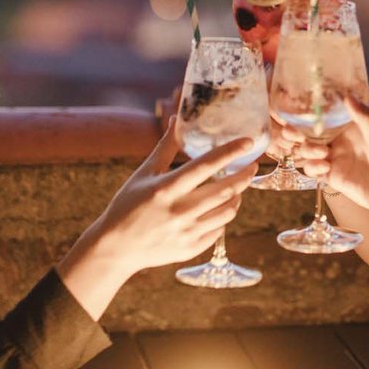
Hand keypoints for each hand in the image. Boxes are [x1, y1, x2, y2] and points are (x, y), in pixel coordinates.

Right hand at [86, 116, 255, 274]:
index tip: (248, 142)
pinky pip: (219, 230)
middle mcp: (179, 211)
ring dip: (237, 196)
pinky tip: (220, 209)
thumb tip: (176, 118)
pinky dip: (223, 216)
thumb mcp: (144, 173)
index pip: (206, 165)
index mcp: (167, 189)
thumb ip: (165, 147)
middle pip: (225, 190)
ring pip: (227, 211)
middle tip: (252, 165)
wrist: (116, 248)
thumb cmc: (128, 205)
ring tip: (238, 187)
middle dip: (244, 175)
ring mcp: (186, 232)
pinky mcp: (190, 249)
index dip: (230, 152)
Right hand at [294, 97, 368, 217]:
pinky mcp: (333, 176)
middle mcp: (338, 140)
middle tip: (292, 134)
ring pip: (308, 151)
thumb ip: (364, 118)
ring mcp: (334, 158)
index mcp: (348, 126)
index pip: (321, 116)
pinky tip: (324, 168)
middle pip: (308, 134)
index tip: (293, 112)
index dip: (305, 114)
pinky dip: (312, 167)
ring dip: (307, 150)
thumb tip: (348, 95)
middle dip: (297, 133)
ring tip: (321, 154)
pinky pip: (312, 169)